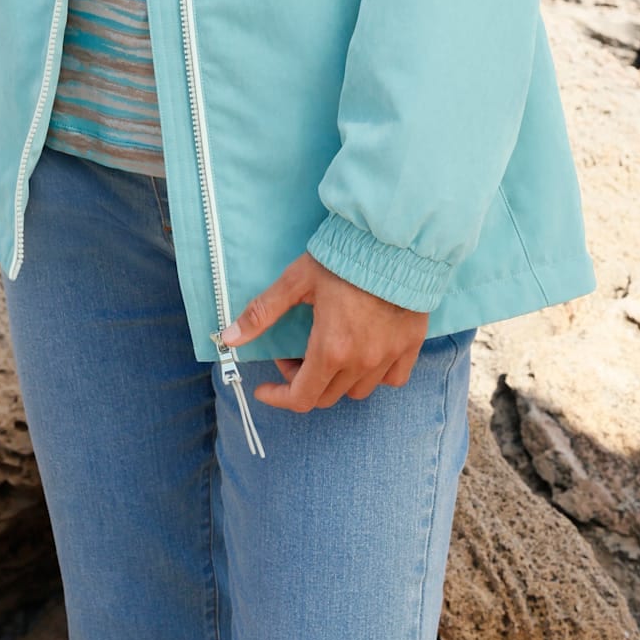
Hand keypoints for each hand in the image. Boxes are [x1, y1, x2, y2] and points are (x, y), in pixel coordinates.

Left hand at [218, 251, 429, 410]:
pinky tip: (363, 353)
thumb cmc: (344, 258)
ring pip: (357, 390)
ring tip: (326, 351)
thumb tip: (229, 337)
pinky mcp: (410, 345)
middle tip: (292, 353)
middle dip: (302, 381)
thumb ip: (263, 312)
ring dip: (336, 380)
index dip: (278, 397)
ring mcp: (389, 357)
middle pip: (326, 396)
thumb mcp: (296, 281)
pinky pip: (392, 379)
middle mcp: (362, 361)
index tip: (264, 389)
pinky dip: (374, 375)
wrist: (394, 241)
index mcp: (331, 350)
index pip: (301, 398)